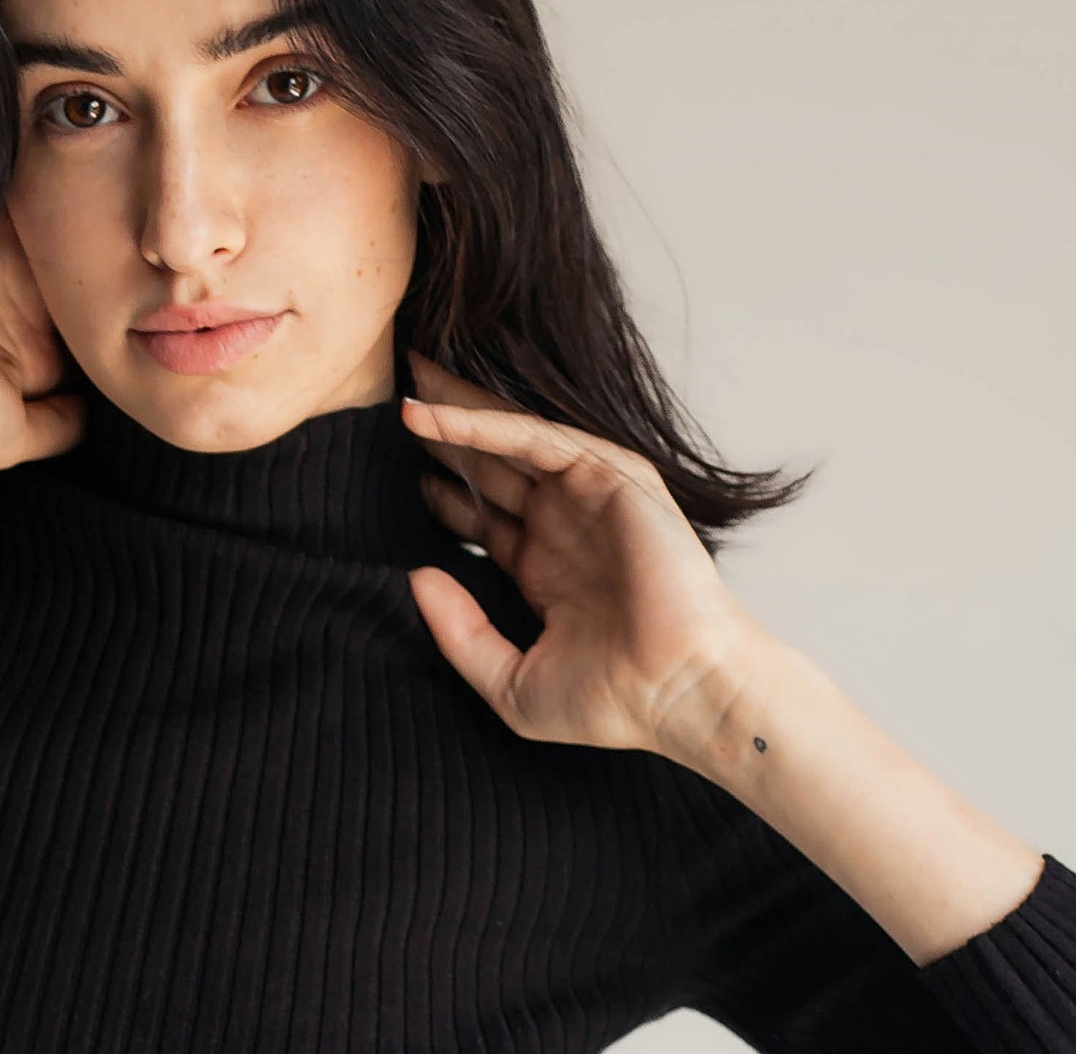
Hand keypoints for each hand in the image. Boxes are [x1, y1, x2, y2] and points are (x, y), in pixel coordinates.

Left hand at [400, 350, 770, 758]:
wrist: (678, 692)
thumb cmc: (612, 701)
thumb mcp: (510, 683)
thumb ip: (459, 634)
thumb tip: (414, 577)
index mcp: (546, 572)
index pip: (483, 517)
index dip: (441, 490)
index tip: (398, 469)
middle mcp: (565, 527)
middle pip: (492, 463)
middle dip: (446, 428)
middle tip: (396, 389)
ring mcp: (588, 498)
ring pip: (510, 437)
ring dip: (459, 406)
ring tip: (412, 372)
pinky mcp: (611, 477)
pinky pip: (533, 438)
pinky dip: (482, 422)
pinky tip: (434, 417)